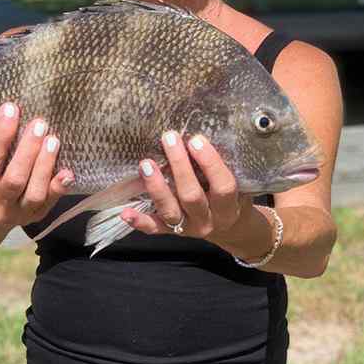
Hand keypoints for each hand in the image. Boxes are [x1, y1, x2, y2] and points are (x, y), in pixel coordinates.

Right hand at [0, 102, 73, 230]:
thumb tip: (9, 114)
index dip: (1, 135)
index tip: (11, 109)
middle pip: (15, 178)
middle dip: (29, 150)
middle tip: (39, 124)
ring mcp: (17, 216)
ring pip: (35, 193)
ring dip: (46, 165)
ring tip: (54, 141)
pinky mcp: (34, 218)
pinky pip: (49, 203)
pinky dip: (59, 187)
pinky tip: (69, 172)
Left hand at [121, 132, 254, 243]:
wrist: (229, 229)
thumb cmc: (230, 198)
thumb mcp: (238, 185)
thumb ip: (224, 166)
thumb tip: (203, 131)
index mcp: (228, 208)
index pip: (223, 187)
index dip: (210, 163)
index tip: (197, 140)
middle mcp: (208, 220)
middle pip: (191, 196)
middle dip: (179, 166)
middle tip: (169, 139)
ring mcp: (188, 228)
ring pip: (170, 210)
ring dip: (156, 186)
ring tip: (145, 163)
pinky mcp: (170, 232)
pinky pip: (153, 228)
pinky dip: (139, 221)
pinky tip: (125, 212)